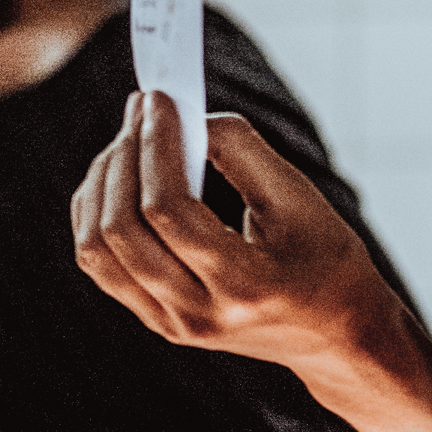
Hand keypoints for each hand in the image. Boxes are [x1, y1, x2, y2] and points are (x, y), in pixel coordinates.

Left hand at [71, 91, 404, 381]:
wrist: (335, 333)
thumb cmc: (327, 259)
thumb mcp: (299, 198)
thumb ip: (241, 150)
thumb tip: (183, 116)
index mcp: (243, 285)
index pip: (169, 210)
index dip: (156, 145)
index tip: (160, 98)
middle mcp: (198, 313)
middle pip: (120, 230)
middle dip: (123, 156)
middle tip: (141, 109)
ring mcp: (171, 324)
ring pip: (96, 251)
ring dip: (102, 184)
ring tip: (128, 140)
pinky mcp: (157, 321)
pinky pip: (102, 265)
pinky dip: (98, 214)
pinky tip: (119, 177)